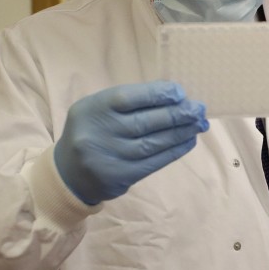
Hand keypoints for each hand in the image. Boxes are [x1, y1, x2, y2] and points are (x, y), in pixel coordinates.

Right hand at [54, 81, 207, 204]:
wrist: (69, 173)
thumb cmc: (92, 131)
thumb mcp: (99, 109)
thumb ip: (130, 102)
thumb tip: (174, 98)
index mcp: (93, 108)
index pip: (128, 97)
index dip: (157, 94)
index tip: (180, 92)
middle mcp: (99, 132)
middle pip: (145, 121)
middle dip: (177, 114)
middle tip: (199, 109)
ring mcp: (110, 156)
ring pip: (154, 142)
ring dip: (181, 132)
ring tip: (199, 124)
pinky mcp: (121, 176)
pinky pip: (154, 162)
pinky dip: (174, 151)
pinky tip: (188, 141)